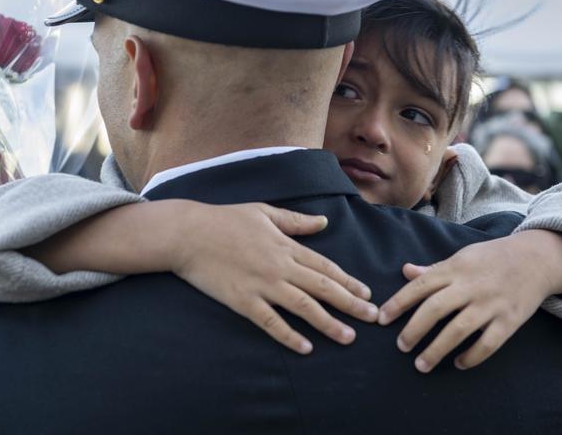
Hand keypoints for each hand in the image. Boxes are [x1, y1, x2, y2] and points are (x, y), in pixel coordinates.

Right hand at [170, 202, 377, 354]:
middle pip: (323, 288)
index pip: (325, 267)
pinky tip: (306, 348)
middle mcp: (280, 267)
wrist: (188, 233)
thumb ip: (296, 221)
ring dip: (329, 323)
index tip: (367, 293)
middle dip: (351, 304)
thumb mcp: (264, 212)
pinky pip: (271, 322)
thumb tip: (323, 222)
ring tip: (349, 337)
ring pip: (304, 307)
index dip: (348, 281)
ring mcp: (262, 285)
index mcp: (286, 245)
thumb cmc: (225, 219)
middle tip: (373, 317)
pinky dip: (290, 336)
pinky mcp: (243, 301)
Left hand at [377, 234, 554, 372]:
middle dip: (413, 330)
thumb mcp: (462, 256)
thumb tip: (405, 271)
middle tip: (400, 347)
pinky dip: (471, 357)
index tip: (381, 319)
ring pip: (458, 330)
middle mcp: (471, 285)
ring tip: (421, 365)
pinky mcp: (509, 320)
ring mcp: (491, 303)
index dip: (398, 303)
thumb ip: (434, 268)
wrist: (536, 258)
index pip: (420, 286)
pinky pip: (487, 344)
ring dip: (437, 350)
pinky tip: (458, 364)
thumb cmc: (492, 258)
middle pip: (435, 309)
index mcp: (455, 268)